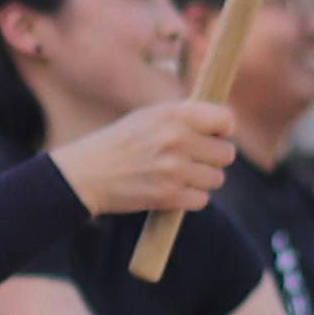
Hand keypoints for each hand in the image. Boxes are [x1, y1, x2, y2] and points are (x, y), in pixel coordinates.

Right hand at [52, 99, 237, 218]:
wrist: (87, 173)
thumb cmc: (121, 142)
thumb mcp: (149, 116)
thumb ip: (185, 116)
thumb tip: (224, 122)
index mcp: (173, 114)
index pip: (225, 119)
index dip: (224, 129)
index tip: (214, 135)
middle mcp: (176, 139)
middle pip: (226, 154)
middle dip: (213, 158)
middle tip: (193, 159)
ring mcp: (173, 169)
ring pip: (216, 178)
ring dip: (202, 180)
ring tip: (179, 175)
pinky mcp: (168, 196)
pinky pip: (202, 199)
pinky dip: (191, 198)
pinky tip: (172, 190)